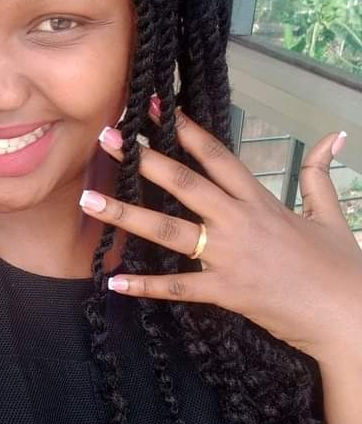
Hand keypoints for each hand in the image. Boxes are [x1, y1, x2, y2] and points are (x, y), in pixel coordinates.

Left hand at [79, 103, 361, 367]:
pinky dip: (146, 286)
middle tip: (108, 135)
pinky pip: (179, 287)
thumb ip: (319, 174)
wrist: (349, 317)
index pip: (216, 155)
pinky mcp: (226, 292)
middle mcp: (239, 221)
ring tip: (88, 200)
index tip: (157, 107)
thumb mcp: (332, 215)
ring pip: (168, 230)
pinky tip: (113, 282)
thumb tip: (334, 136)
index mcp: (260, 200)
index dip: (185, 128)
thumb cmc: (340, 267)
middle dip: (143, 157)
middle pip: (183, 182)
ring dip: (125, 214)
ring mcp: (230, 256)